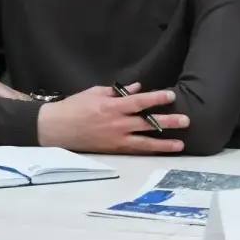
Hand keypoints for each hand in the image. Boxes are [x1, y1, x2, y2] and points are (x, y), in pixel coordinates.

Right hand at [37, 83, 188, 153]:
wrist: (53, 128)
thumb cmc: (74, 107)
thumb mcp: (94, 93)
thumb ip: (118, 91)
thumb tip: (138, 87)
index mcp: (112, 106)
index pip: (139, 101)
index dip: (156, 99)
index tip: (171, 96)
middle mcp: (116, 124)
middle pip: (147, 123)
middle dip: (168, 122)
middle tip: (186, 121)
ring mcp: (115, 139)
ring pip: (144, 142)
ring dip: (164, 144)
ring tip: (181, 144)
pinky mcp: (112, 149)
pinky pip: (135, 151)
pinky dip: (150, 151)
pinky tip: (163, 152)